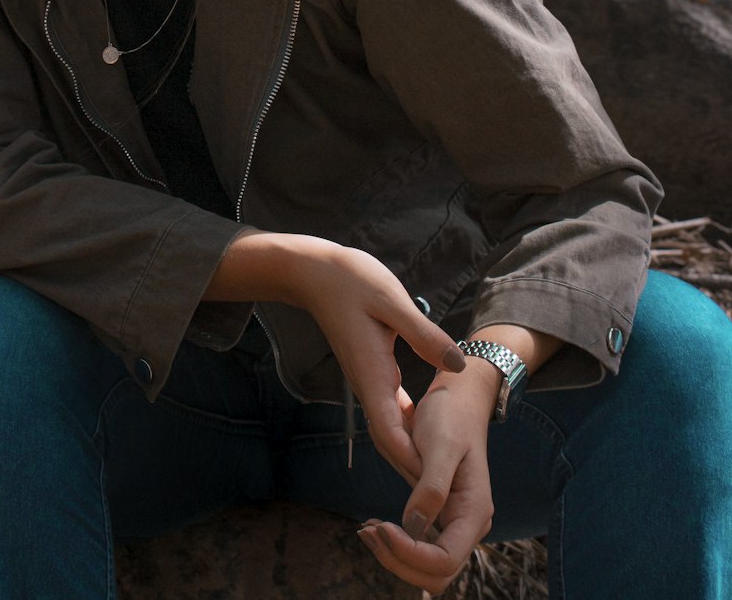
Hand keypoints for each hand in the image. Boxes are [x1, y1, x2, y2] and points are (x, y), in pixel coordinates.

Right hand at [205, 232, 465, 481]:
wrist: (313, 271)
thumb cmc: (350, 280)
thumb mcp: (392, 301)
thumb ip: (424, 335)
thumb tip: (458, 365)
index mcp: (373, 375)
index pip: (393, 434)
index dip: (415, 464)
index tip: (439, 489)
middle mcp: (368, 385)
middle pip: (390, 442)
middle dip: (415, 471)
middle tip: (446, 501)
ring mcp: (366, 379)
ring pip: (390, 429)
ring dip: (412, 452)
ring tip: (443, 476)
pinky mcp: (369, 370)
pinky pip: (389, 410)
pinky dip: (407, 427)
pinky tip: (425, 431)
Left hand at [358, 359, 498, 593]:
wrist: (458, 399)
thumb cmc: (450, 416)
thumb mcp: (440, 446)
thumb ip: (431, 489)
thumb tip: (412, 528)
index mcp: (474, 512)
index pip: (444, 560)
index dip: (410, 553)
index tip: (380, 527)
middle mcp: (469, 524)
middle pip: (436, 574)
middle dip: (399, 561)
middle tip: (367, 532)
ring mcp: (456, 522)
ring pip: (427, 566)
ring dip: (395, 556)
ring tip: (367, 530)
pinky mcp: (441, 515)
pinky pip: (421, 546)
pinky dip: (397, 544)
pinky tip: (376, 526)